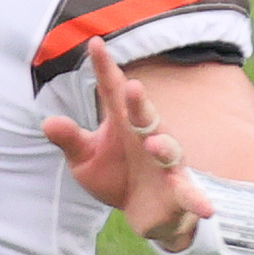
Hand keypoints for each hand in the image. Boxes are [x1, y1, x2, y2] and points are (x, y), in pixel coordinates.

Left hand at [40, 37, 215, 249]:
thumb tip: (46, 123)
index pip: (113, 90)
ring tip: (152, 146)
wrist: (142, 211)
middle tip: (132, 87)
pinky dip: (197, 198)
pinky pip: (189, 191)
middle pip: (144, 115)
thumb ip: (71, 141)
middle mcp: (147, 134)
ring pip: (168, 148)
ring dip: (163, 146)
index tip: (94, 43)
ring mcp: (165, 161)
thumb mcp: (85, 160)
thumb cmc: (114, 175)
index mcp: (122, 121)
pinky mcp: (178, 187)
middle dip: (139, 103)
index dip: (105, 68)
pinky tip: (206, 208)